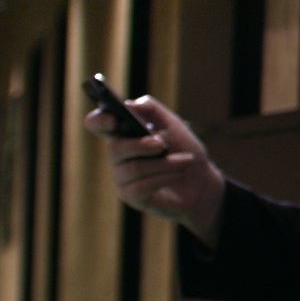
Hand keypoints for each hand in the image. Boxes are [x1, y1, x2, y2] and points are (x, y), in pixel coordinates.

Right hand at [89, 96, 223, 244]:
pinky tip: (178, 174)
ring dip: (163, 163)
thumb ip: (152, 110)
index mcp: (123, 134)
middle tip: (162, 144)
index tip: (114, 120)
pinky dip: (164, 178)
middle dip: (140, 145)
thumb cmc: (184, 151)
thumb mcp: (173, 125)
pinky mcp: (130, 196)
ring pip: (133, 168)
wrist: (202, 182)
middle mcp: (117, 156)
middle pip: (114, 149)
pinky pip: (140, 187)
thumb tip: (129, 104)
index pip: (97, 124)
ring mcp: (121, 177)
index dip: (99, 121)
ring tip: (185, 161)